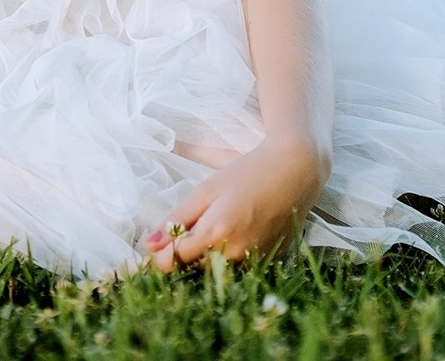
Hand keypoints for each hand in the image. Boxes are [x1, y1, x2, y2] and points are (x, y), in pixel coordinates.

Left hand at [143, 135, 330, 271]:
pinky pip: (237, 270)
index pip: (172, 261)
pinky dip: (229, 258)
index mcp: (215, 234)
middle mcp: (234, 255)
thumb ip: (176, 219)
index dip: (159, 256)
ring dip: (207, 258)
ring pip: (215, 272)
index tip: (156, 247)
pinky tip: (238, 232)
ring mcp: (253, 263)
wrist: (295, 172)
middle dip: (184, 254)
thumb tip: (148, 246)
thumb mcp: (206, 190)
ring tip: (221, 225)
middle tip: (193, 227)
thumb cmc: (247, 174)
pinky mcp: (268, 264)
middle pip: (192, 269)